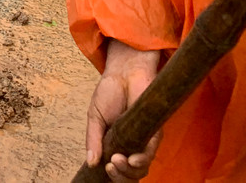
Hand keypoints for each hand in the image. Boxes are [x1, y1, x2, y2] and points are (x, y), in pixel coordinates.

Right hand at [86, 40, 161, 180]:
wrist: (122, 73)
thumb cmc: (110, 93)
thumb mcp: (94, 118)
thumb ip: (93, 140)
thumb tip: (90, 163)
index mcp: (117, 145)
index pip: (119, 170)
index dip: (113, 176)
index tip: (103, 168)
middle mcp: (132, 146)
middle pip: (131, 175)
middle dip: (121, 177)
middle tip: (110, 167)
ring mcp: (144, 141)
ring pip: (141, 169)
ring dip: (129, 171)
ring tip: (116, 161)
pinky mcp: (155, 132)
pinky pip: (151, 153)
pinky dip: (141, 160)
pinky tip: (131, 159)